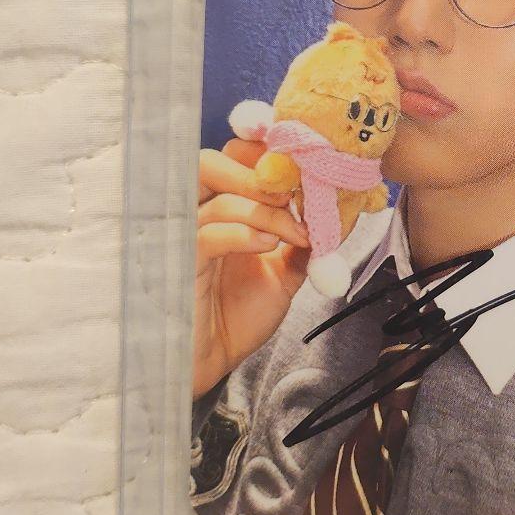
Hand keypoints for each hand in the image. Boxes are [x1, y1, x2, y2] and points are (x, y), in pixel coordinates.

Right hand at [193, 138, 310, 397]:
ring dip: (265, 208)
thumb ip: (302, 242)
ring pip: (216, 195)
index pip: (232, 158)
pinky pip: (208, 233)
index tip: (301, 164)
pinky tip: (269, 246)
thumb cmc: (236, 317)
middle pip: (211, 162)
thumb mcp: (283, 274)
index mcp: (220, 209)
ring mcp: (183, 236)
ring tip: (295, 231)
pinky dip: (245, 233)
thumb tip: (335, 217)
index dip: (263, 152)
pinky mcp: (179, 263)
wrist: (212, 362)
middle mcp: (195, 215)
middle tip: (295, 193)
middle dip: (258, 170)